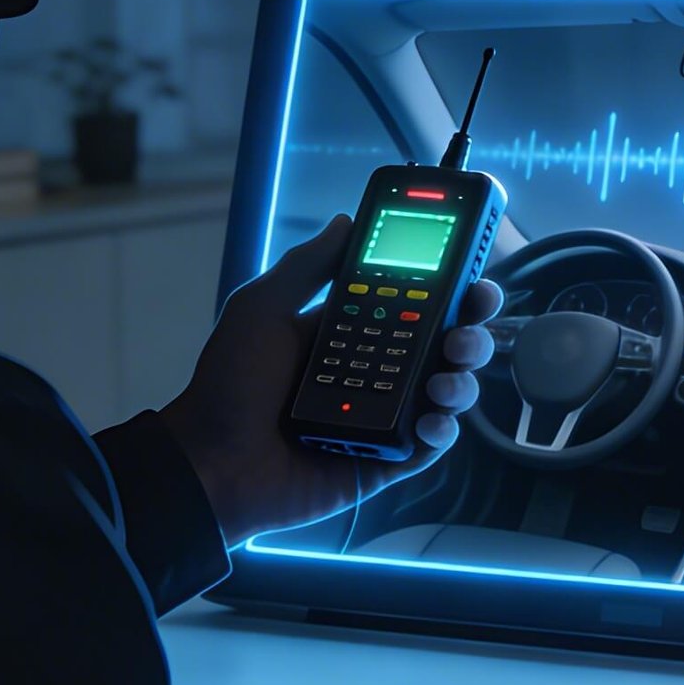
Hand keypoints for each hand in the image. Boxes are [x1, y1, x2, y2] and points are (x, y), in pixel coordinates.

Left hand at [158, 214, 502, 546]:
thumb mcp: (262, 309)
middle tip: (468, 326)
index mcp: (350, 332)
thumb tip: (345, 221)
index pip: (415, 302)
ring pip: (447, 393)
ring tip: (445, 380)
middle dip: (470, 330)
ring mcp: (383, 417)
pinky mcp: (385, 461)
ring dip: (461, 380)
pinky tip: (430, 421)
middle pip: (444, 344)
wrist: (211, 463)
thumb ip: (307, 266)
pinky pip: (431, 446)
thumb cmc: (227, 385)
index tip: (473, 271)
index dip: (450, 287)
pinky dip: (442, 431)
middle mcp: (375, 372)